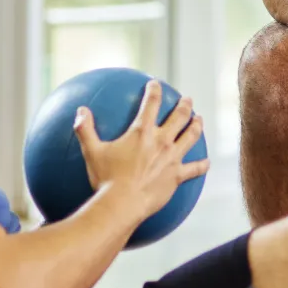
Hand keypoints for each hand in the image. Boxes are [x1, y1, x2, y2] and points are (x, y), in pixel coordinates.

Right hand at [73, 81, 209, 219]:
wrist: (123, 204)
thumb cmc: (106, 179)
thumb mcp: (92, 152)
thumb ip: (85, 129)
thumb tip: (80, 110)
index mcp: (142, 132)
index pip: (151, 103)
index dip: (154, 90)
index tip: (156, 84)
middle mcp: (161, 141)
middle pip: (179, 116)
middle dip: (184, 105)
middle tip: (187, 99)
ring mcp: (172, 158)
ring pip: (191, 137)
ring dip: (196, 126)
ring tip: (200, 120)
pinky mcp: (176, 176)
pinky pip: (194, 169)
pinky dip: (202, 165)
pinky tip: (207, 163)